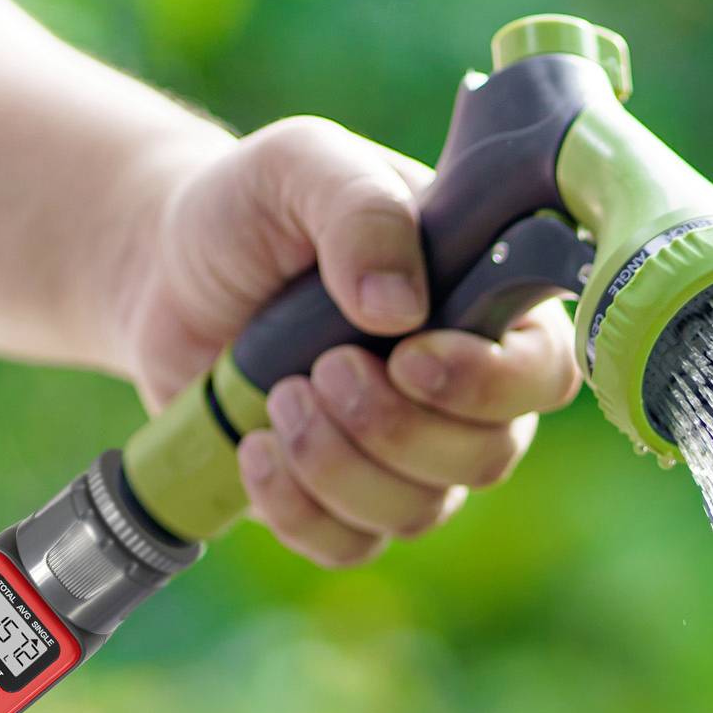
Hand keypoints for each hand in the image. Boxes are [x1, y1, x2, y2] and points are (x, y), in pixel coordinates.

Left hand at [111, 117, 581, 566]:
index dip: (490, 383)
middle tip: (320, 367)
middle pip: (488, 456)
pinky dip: (298, 509)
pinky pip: (352, 546)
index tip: (407, 355)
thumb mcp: (301, 166)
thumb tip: (401, 308)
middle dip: (395, 426)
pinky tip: (255, 451)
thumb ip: (359, 210)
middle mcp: (466, 391)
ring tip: (279, 396)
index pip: (545, 371)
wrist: (166, 273)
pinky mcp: (343, 501)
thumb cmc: (252, 210)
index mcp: (485, 304)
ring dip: (339, 465)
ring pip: (420, 511)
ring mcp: (409, 456)